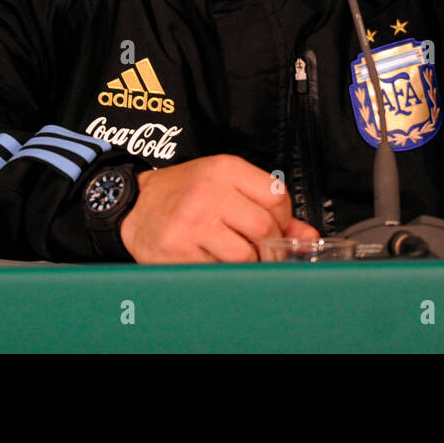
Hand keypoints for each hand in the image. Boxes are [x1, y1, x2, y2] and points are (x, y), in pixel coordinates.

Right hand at [119, 154, 319, 262]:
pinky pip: (217, 272)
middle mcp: (208, 192)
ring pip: (244, 256)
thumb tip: (308, 236)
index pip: (276, 197)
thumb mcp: (226, 186)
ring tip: (234, 257)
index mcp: (224, 169)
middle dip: (268, 246)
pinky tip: (212, 261)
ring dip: (246, 264)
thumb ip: (268, 209)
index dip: (283, 219)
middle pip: (264, 229)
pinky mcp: (176, 250)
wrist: (135, 205)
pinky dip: (222, 273)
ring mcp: (191, 222)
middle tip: (257, 249)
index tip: (273, 228)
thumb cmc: (185, 194)